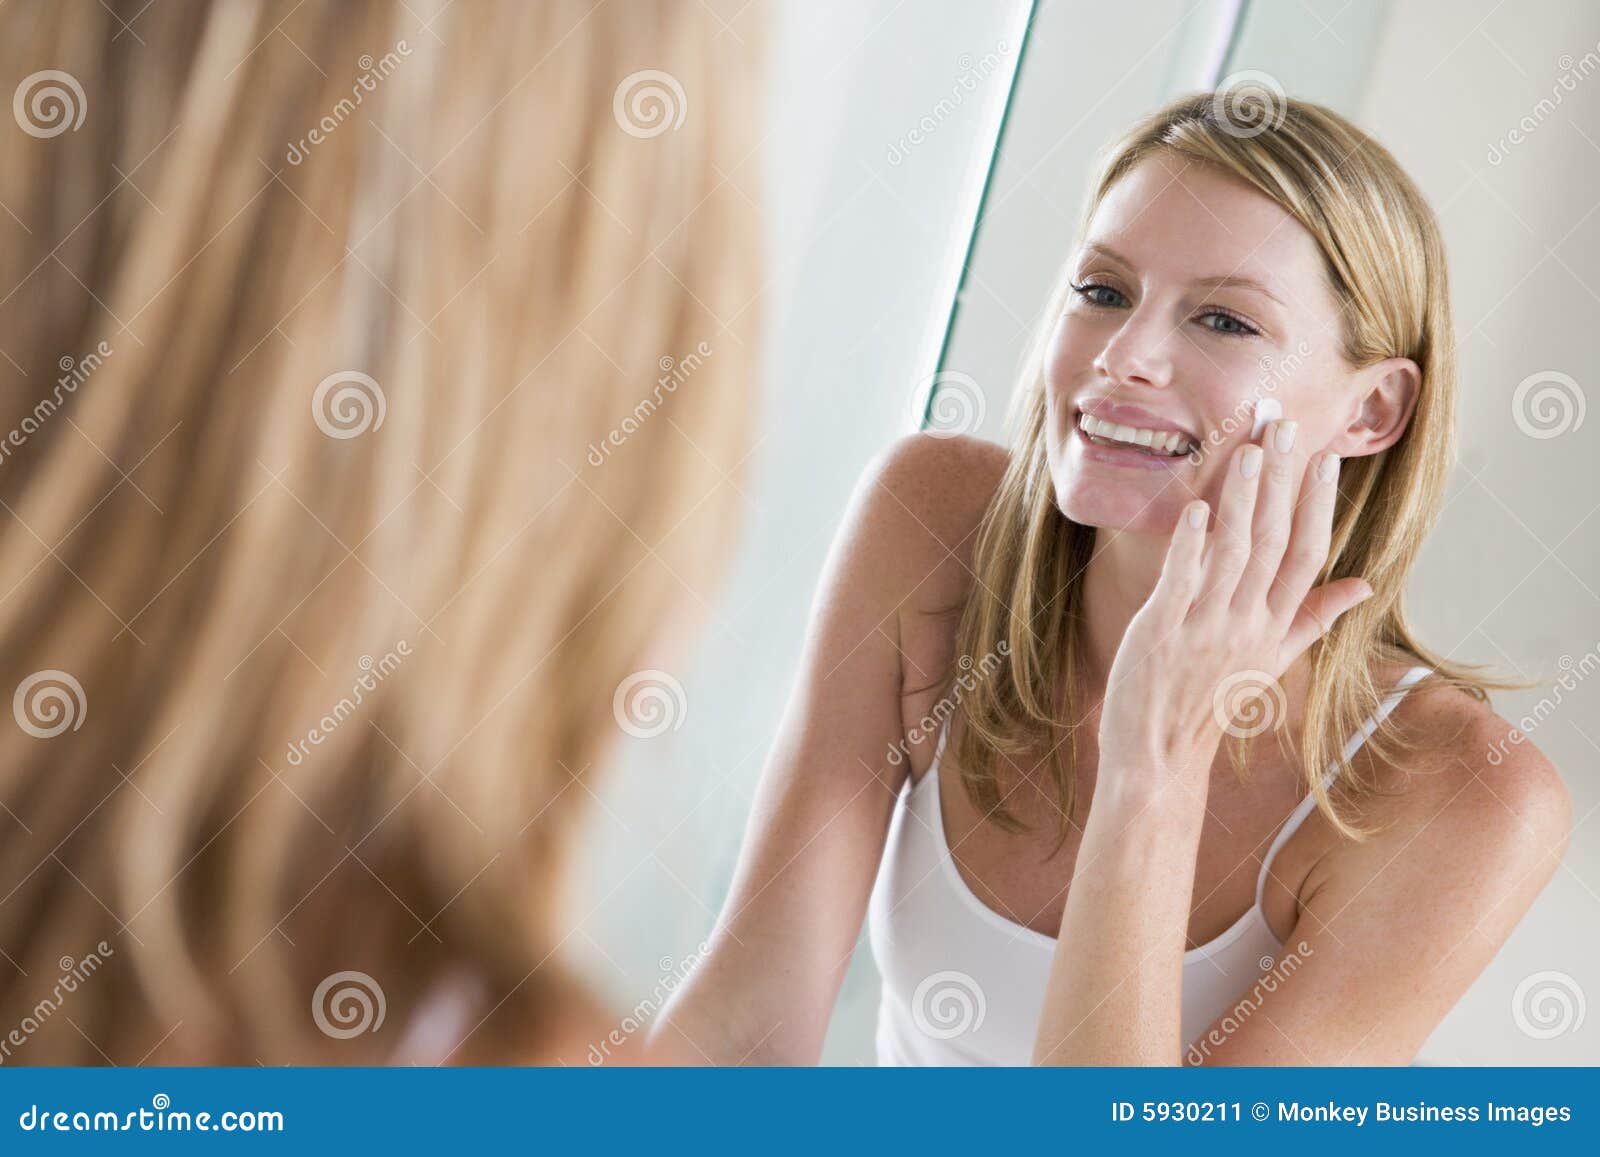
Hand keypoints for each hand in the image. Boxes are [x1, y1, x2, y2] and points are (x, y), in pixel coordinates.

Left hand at [1097, 418, 1373, 793]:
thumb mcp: (1269, 662)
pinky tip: (1199, 509)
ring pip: (1233, 554)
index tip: (1327, 457)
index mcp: (1273, 627)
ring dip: (1242, 500)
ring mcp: (1204, 628)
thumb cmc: (1209, 702)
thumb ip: (1312, 618)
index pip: (1308, 555)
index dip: (1319, 504)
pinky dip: (1191, 545)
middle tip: (1288, 426)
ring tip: (1249, 452)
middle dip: (1282, 481)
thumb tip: (1365, 583)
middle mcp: (1246, 624)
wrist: (1158, 757)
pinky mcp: (1161, 633)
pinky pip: (1181, 582)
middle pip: (1275, 542)